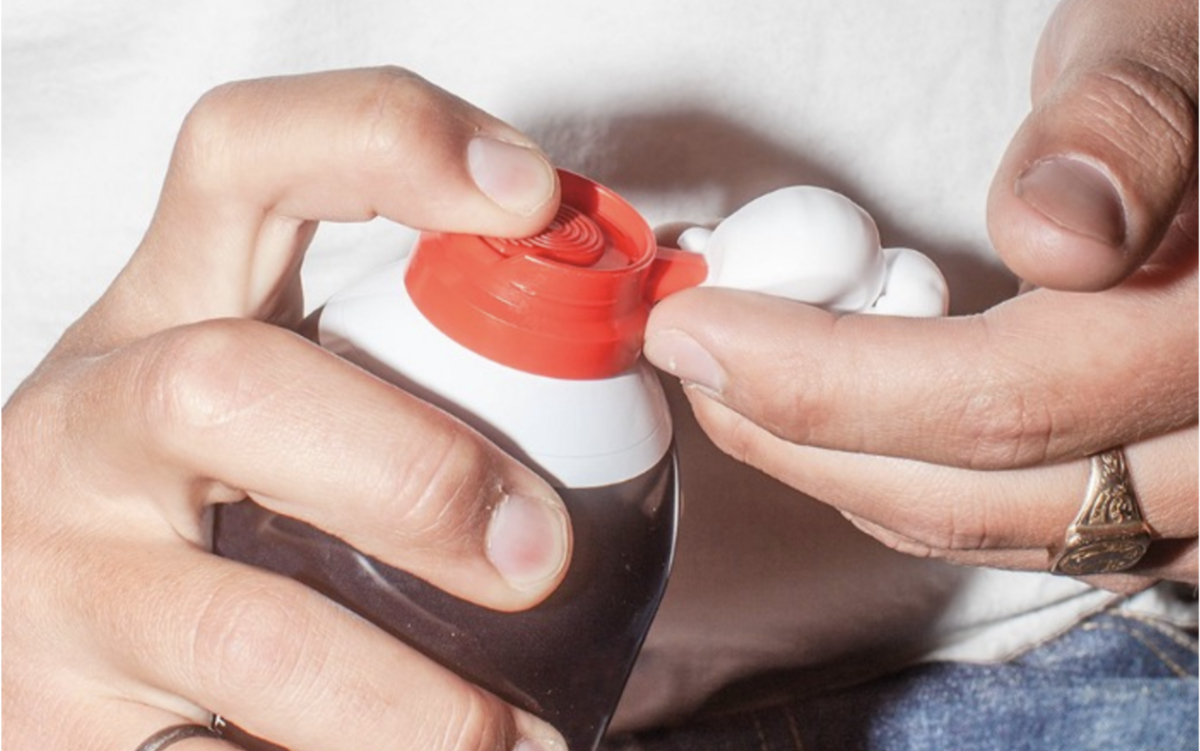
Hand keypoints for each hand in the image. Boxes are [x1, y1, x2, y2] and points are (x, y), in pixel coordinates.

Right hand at [2, 67, 570, 750]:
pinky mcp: (53, 723)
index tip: (530, 195)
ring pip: (247, 633)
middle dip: (418, 472)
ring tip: (515, 741)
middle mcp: (86, 426)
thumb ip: (397, 370)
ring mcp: (57, 580)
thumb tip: (595, 350)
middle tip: (541, 554)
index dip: (387, 143)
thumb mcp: (274, 409)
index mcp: (163, 315)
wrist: (35, 650)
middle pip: (231, 387)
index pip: (249, 157)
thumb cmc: (196, 509)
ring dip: (414, 703)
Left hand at [643, 0, 1196, 590]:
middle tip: (697, 359)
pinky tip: (841, 417)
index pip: (1003, 400)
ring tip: (742, 382)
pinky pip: (1008, 532)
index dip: (822, 383)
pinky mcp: (1164, 515)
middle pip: (971, 495)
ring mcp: (1198, 505)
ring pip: (978, 531)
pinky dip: (901, 482)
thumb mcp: (1173, 47)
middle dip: (795, 436)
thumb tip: (1053, 232)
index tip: (698, 330)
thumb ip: (1126, 128)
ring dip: (834, 467)